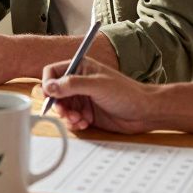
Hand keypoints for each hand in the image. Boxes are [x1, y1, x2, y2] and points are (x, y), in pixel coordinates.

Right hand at [41, 59, 157, 134]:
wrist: (144, 112)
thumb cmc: (127, 93)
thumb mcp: (97, 85)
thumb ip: (72, 84)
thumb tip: (49, 86)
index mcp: (80, 68)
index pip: (53, 72)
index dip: (48, 83)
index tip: (50, 95)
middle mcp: (79, 82)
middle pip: (54, 92)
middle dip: (58, 104)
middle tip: (65, 112)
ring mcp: (82, 98)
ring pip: (62, 107)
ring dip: (67, 115)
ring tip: (78, 119)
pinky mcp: (87, 113)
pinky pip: (71, 119)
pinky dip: (75, 123)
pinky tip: (85, 123)